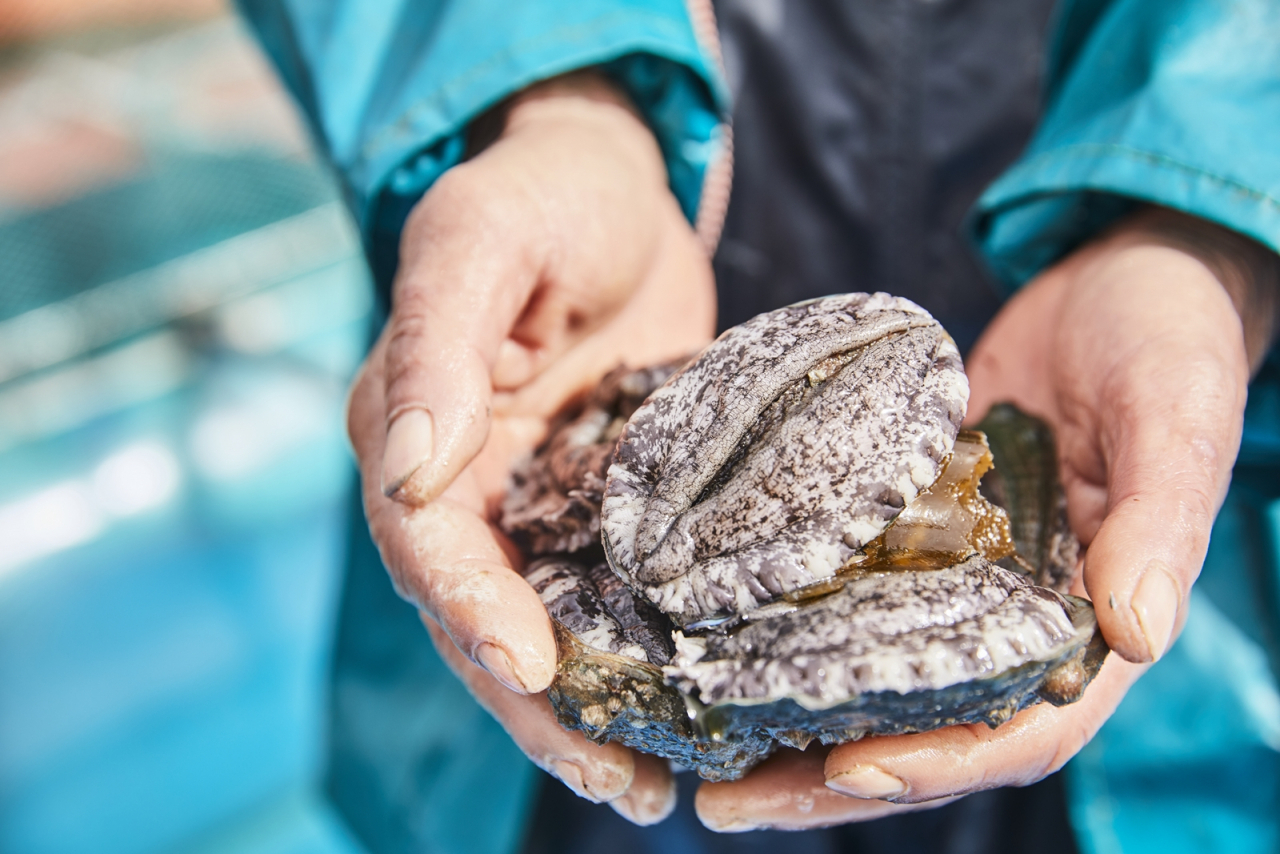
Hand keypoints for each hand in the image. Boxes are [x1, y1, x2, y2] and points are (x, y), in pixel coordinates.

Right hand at [346, 71, 715, 822]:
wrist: (615, 185)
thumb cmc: (543, 194)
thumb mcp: (480, 241)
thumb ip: (435, 346)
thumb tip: (408, 467)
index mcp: (413, 429)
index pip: (427, 544)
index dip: (474, 610)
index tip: (533, 668)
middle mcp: (464, 483)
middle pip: (481, 617)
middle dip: (535, 704)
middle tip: (613, 778)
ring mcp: (534, 501)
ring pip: (544, 624)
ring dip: (585, 709)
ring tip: (649, 786)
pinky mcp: (602, 503)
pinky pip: (611, 591)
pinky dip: (637, 654)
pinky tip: (688, 706)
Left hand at [695, 207, 1277, 829]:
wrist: (1121, 279)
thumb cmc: (1170, 340)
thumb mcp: (1176, 420)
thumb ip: (1159, 524)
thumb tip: (1138, 634)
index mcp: (1089, 623)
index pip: (1021, 729)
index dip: (941, 763)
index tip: (849, 771)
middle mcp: (1016, 621)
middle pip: (926, 729)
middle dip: (829, 775)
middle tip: (726, 801)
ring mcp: (958, 581)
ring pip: (874, 676)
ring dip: (794, 719)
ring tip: (700, 747)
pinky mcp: (913, 533)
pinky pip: (850, 594)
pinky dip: (793, 627)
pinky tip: (719, 638)